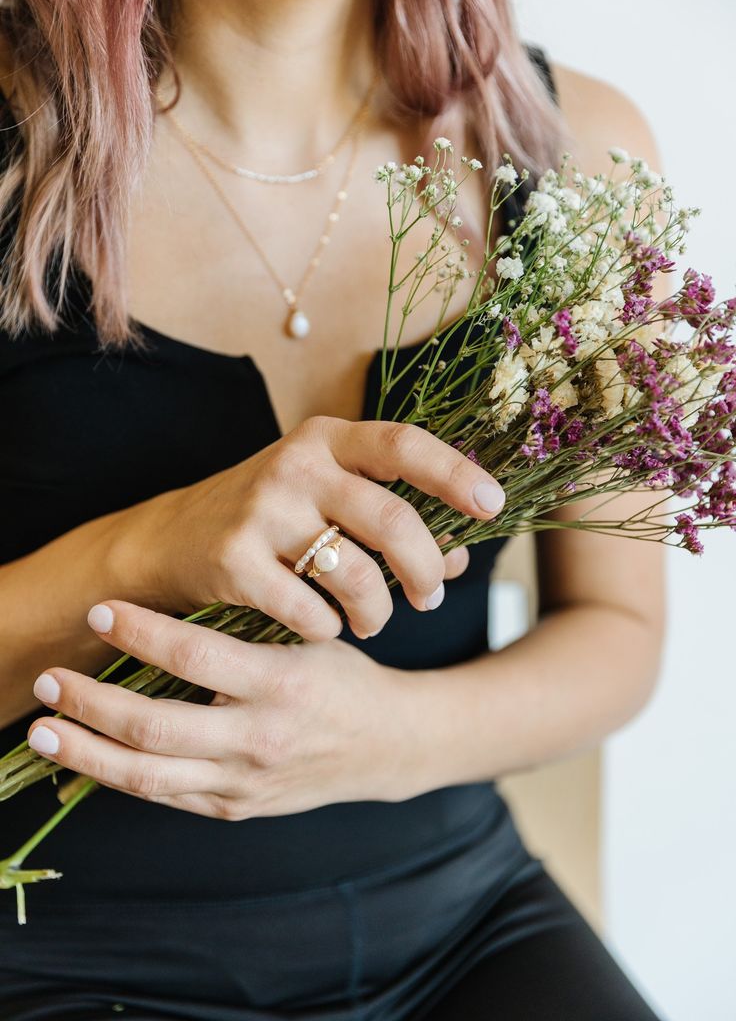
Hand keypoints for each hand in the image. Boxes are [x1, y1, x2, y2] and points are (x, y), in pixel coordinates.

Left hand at [27, 601, 426, 817]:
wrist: (388, 746)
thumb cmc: (344, 679)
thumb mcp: (310, 638)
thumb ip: (247, 631)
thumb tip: (169, 606)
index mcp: (282, 684)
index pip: (195, 656)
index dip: (140, 632)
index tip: (102, 610)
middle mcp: (260, 740)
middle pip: (153, 726)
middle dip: (89, 703)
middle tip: (48, 680)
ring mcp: (244, 783)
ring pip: (147, 775)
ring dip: (85, 751)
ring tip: (42, 729)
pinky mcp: (235, 808)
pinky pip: (166, 796)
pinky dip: (120, 776)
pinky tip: (86, 757)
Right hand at [122, 415, 504, 640]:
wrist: (171, 541)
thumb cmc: (270, 519)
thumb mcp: (328, 499)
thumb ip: (394, 519)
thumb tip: (461, 558)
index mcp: (327, 439)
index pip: (405, 444)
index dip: (456, 473)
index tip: (493, 505)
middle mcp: (296, 466)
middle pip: (391, 519)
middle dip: (425, 569)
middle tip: (429, 597)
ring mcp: (262, 511)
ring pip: (356, 574)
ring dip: (380, 612)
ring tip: (375, 620)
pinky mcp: (234, 560)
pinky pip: (311, 612)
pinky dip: (329, 630)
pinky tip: (323, 625)